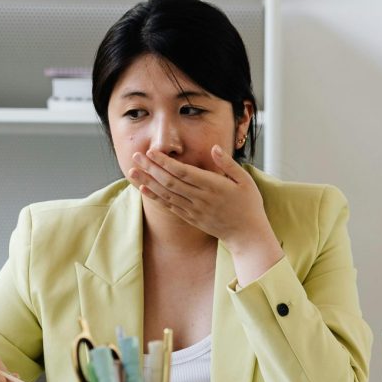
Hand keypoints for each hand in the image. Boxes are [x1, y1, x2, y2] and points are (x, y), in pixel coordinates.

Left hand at [128, 146, 282, 252]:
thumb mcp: (245, 180)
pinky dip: (155, 198)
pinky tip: (144, 189)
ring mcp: (194, 210)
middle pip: (170, 182)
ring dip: (148, 182)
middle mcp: (201, 198)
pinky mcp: (191, 218)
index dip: (166, 162)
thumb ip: (228, 164)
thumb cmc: (249, 205)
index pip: (184, 172)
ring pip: (166, 194)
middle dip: (151, 168)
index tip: (152, 152)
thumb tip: (214, 148)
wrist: (247, 234)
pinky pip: (169, 206)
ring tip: (133, 171)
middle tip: (136, 156)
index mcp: (214, 186)